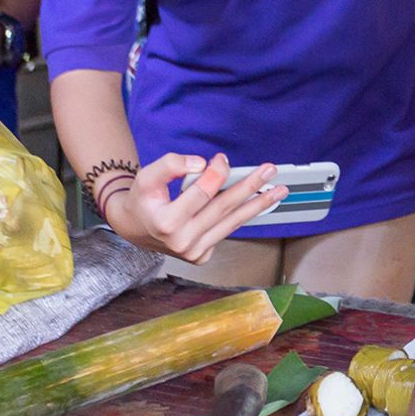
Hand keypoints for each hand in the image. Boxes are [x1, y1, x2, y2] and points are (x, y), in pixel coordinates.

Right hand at [104, 153, 285, 260]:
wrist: (134, 228)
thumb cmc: (143, 200)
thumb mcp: (147, 176)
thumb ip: (170, 165)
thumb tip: (201, 164)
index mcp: (166, 223)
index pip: (201, 193)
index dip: (215, 173)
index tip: (221, 159)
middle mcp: (182, 242)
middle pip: (223, 208)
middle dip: (249, 187)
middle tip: (271, 171)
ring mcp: (194, 253)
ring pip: (232, 223)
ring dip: (258, 204)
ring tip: (279, 190)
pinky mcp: (202, 256)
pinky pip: (227, 231)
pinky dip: (243, 216)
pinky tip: (259, 204)